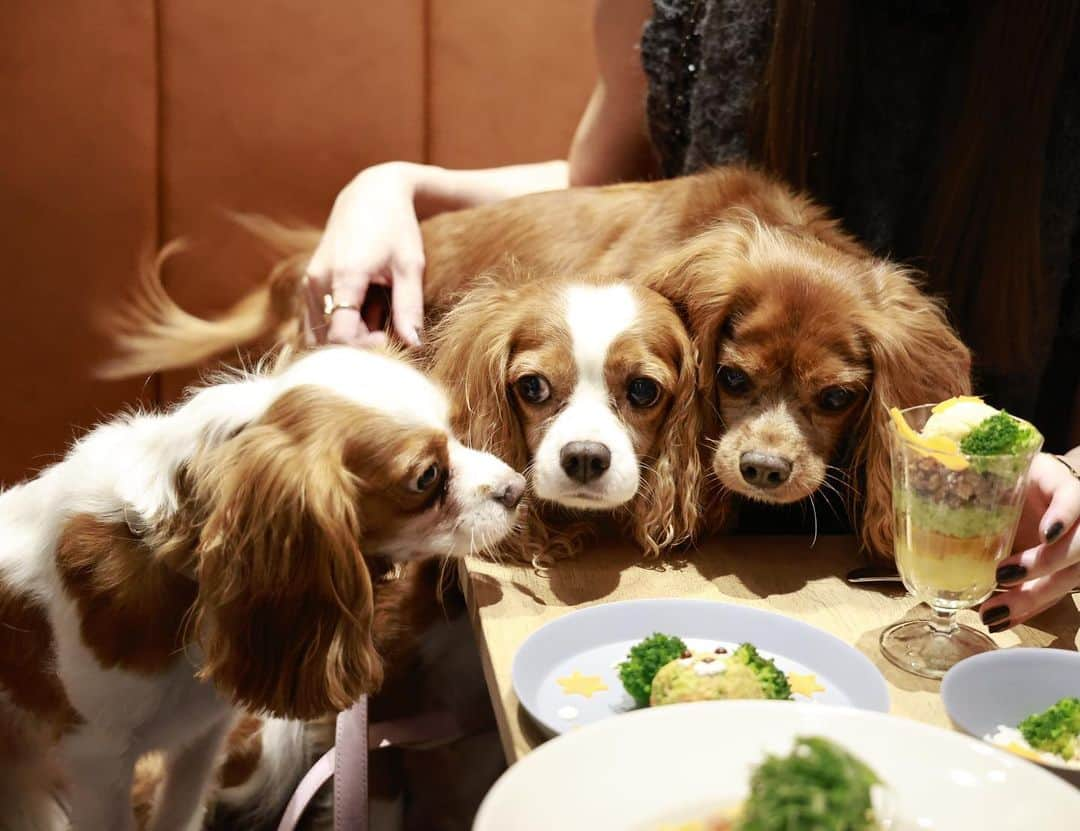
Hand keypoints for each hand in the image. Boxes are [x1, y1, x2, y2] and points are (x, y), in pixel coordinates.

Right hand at [303, 162, 424, 347]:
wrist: (371, 193)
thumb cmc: (397, 227)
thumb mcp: (410, 266)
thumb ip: (409, 308)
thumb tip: (414, 346)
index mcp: (344, 276)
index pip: (341, 336)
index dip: (364, 350)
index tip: (388, 341)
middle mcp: (318, 280)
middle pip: (329, 337)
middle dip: (358, 344)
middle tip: (387, 330)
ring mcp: (309, 281)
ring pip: (319, 331)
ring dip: (347, 335)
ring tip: (376, 317)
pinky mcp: (308, 282)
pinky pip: (315, 319)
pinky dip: (337, 326)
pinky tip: (363, 313)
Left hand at [980, 452, 1079, 630]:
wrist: (1040, 489)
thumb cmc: (1016, 477)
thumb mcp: (1006, 469)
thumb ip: (980, 471)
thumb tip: (927, 464)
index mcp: (1063, 487)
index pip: (1074, 498)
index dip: (1065, 514)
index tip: (1046, 533)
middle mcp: (1077, 521)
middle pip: (1077, 549)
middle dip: (1043, 565)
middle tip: (1003, 574)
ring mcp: (1073, 548)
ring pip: (1066, 580)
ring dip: (1030, 599)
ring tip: (992, 613)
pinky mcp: (1063, 572)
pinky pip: (1052, 596)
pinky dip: (1026, 611)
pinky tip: (1001, 621)